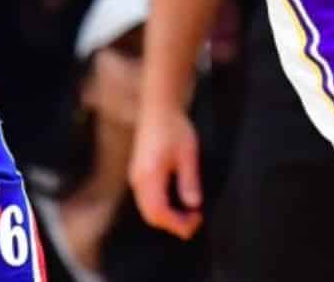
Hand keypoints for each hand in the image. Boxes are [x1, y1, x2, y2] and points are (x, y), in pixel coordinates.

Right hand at [128, 102, 204, 237]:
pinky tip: (177, 203)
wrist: (158, 109)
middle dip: (173, 224)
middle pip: (151, 215)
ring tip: (189, 213)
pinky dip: (161, 208)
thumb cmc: (174, 127)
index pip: (159, 212)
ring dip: (167, 217)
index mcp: (149, 174)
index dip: (178, 223)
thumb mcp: (188, 153)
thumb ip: (189, 181)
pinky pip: (146, 201)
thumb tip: (193, 205)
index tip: (197, 218)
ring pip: (147, 210)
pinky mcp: (138, 174)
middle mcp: (138, 179)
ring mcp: (135, 177)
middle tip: (195, 219)